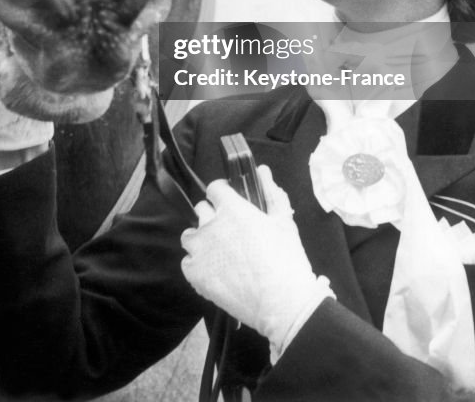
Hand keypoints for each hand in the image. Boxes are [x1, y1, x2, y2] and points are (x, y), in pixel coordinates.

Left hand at [180, 166, 332, 358]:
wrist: (281, 303)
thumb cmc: (286, 259)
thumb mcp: (285, 222)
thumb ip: (272, 193)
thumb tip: (263, 170)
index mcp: (232, 208)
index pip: (214, 188)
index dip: (222, 193)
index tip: (229, 200)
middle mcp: (211, 224)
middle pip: (201, 209)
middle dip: (212, 215)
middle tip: (228, 230)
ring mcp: (200, 250)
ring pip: (190, 235)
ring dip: (201, 238)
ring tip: (217, 251)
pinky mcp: (195, 274)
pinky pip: (187, 262)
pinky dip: (197, 264)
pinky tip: (213, 271)